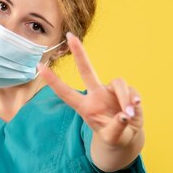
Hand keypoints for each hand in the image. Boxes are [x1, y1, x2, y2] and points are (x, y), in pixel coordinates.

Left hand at [37, 32, 143, 148]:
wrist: (127, 136)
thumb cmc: (114, 136)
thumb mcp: (113, 137)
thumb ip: (117, 127)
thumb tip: (124, 115)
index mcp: (85, 107)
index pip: (65, 92)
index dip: (52, 80)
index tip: (39, 66)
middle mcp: (96, 95)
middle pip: (86, 70)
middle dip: (79, 53)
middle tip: (70, 36)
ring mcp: (110, 91)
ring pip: (118, 84)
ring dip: (124, 98)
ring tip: (128, 114)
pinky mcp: (126, 91)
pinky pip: (131, 91)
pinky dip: (133, 101)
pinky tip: (134, 111)